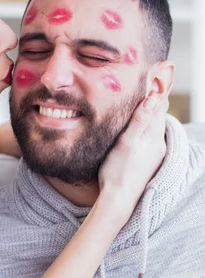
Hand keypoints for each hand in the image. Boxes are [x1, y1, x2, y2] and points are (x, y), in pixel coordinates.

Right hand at [98, 96, 167, 223]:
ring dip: (147, 116)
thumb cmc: (118, 171)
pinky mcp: (147, 162)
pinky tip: (134, 130)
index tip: (148, 77)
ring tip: (136, 104)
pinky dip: (143, 129)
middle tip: (141, 87)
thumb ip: (139, 120)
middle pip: (157, 116)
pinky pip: (148, 139)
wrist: (119, 200)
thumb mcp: (126, 142)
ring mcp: (154, 154)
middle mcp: (158, 144)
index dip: (154, 91)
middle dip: (150, 102)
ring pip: (153, 128)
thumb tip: (152, 98)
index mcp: (154, 136)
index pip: (159, 106)